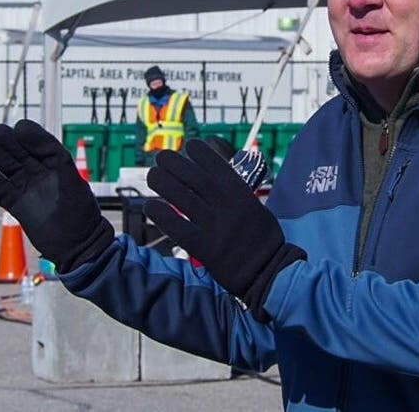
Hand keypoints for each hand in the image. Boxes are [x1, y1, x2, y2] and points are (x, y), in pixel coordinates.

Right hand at [0, 119, 113, 272]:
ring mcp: (27, 189)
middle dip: (8, 142)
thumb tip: (32, 135)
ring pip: (7, 168)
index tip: (18, 126)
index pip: (40, 143)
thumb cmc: (79, 211)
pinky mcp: (16, 205)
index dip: (29, 134)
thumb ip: (51, 154)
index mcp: (57, 164)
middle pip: (19, 153)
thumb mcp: (68, 176)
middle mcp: (40, 174)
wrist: (78, 245)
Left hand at [145, 139, 304, 321]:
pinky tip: (151, 206)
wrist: (268, 272)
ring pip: (183, 199)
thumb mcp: (256, 207)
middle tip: (161, 157)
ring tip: (153, 175)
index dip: (201, 153)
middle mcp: (228, 208)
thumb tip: (214, 172)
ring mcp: (216, 228)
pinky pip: (178, 228)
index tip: (189, 145)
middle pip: (195, 179)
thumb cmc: (261, 238)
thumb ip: (236, 191)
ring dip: (164, 183)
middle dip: (175, 164)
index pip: (218, 166)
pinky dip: (162, 215)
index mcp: (243, 195)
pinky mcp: (205, 249)